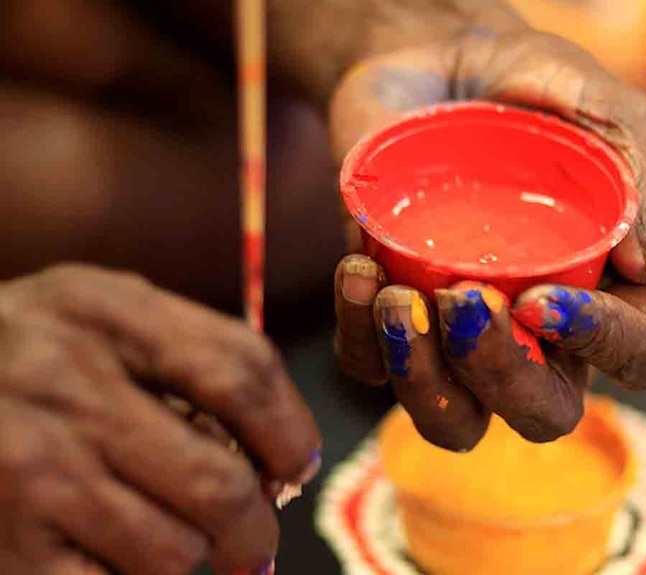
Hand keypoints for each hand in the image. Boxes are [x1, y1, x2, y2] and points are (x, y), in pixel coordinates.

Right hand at [0, 265, 319, 573]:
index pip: (241, 374)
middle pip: (219, 483)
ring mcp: (29, 466)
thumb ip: (193, 357)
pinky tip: (125, 560)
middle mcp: (65, 383)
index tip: (298, 465)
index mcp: (107, 312)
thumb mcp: (104, 315)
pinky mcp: (3, 540)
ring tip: (184, 548)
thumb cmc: (32, 349)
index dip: (291, 432)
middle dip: (256, 533)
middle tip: (256, 546)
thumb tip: (281, 456)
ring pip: (173, 552)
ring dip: (195, 563)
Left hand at [330, 21, 645, 450]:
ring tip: (398, 295)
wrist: (432, 64)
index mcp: (611, 288)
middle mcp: (540, 331)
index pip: (638, 355)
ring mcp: (462, 333)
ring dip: (422, 378)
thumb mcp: (597, 104)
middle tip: (465, 300)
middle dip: (501, 378)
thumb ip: (638, 171)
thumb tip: (645, 268)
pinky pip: (372, 368)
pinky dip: (361, 337)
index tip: (541, 295)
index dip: (602, 345)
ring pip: (453, 420)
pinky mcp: (394, 318)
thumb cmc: (529, 86)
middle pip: (541, 412)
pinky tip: (359, 269)